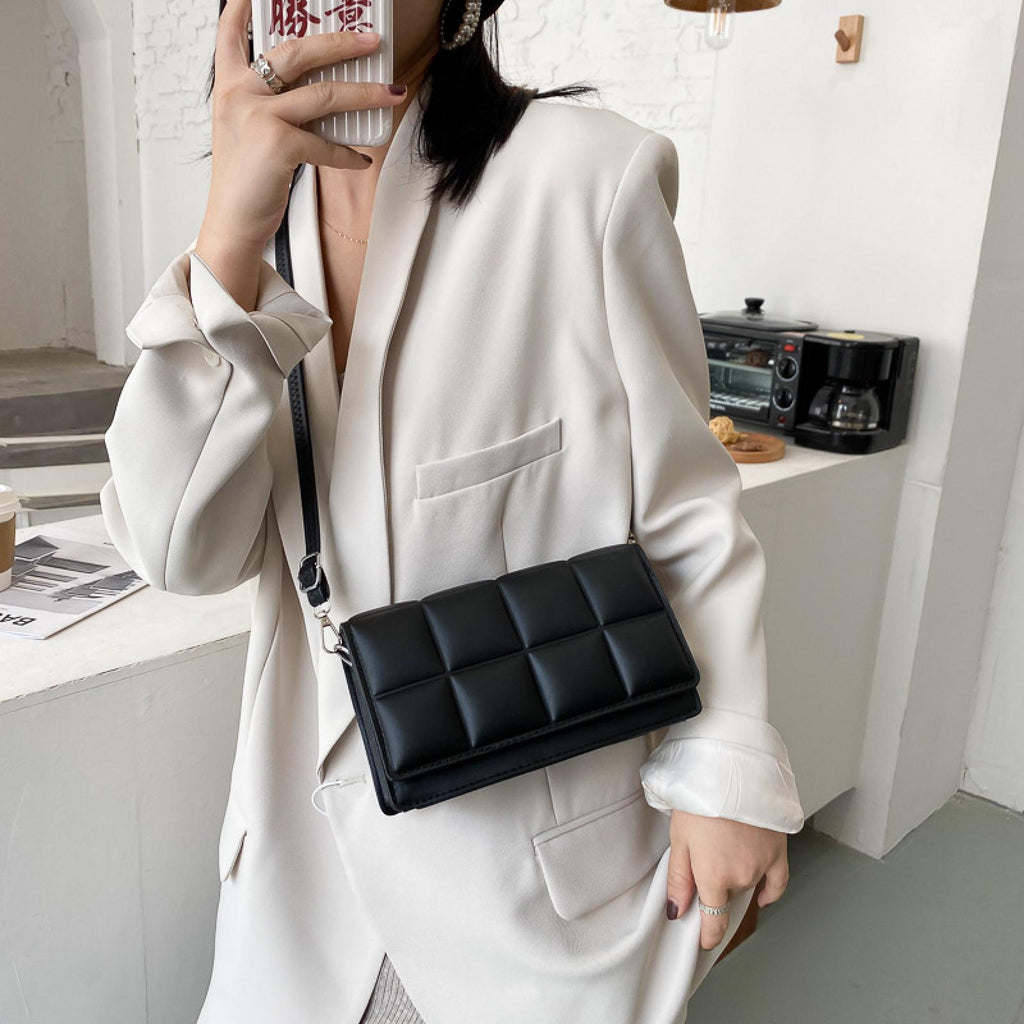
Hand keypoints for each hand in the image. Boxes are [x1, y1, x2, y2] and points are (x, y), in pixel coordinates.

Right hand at [200, 0, 407, 255]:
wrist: (232, 224)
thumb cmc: (245, 181)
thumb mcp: (247, 132)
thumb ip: (271, 106)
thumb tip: (321, 95)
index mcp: (229, 87)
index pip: (232, 34)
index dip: (244, 7)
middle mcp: (240, 94)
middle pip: (297, 52)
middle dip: (340, 42)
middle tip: (372, 41)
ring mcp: (258, 117)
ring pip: (324, 94)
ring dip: (365, 94)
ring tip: (393, 93)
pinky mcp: (277, 145)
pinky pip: (326, 143)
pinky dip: (348, 154)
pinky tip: (362, 159)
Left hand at [665, 809, 790, 950]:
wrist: (730, 770)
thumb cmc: (700, 799)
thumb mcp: (679, 839)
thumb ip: (679, 880)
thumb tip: (677, 911)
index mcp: (714, 877)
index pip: (714, 922)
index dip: (707, 936)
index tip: (703, 939)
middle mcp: (742, 876)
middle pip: (728, 897)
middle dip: (715, 889)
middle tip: (703, 862)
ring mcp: (763, 864)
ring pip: (748, 885)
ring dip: (736, 880)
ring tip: (723, 852)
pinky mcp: (778, 850)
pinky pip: (778, 881)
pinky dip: (769, 891)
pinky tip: (762, 894)